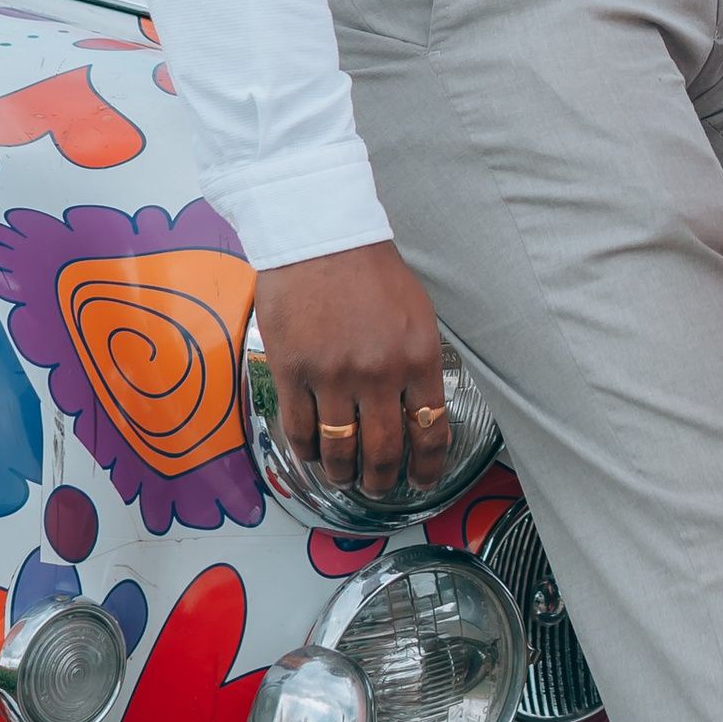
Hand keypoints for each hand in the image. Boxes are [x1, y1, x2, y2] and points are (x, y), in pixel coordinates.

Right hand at [256, 237, 450, 499]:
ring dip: (343, 474)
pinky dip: (306, 453)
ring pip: (339, 450)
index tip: (421, 481)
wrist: (320, 235)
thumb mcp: (416, 313)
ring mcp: (332, 376)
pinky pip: (299, 431)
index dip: (427, 466)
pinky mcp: (292, 372)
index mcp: (418, 357)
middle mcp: (378, 373)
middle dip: (381, 479)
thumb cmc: (370, 269)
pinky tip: (312, 456)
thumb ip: (417, 363)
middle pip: (383, 451)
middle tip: (377, 486)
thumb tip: (416, 410)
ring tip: (344, 478)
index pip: (430, 430)